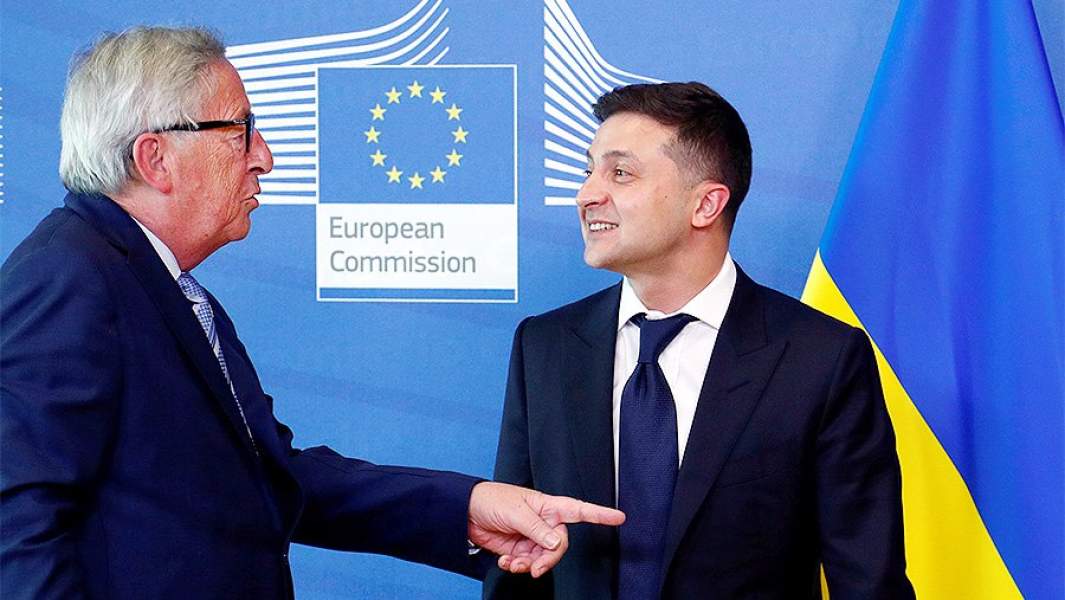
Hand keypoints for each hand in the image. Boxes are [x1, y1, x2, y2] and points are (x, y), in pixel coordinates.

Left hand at [467, 481, 624, 577]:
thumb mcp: (516, 512)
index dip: (599, 514)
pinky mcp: (519, 548)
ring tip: (514, 563)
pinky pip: (527, 562)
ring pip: (543, 558)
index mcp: (547, 506)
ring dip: (529, 565)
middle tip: (535, 567)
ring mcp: (531, 536)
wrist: (464, 512)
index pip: (578, 510)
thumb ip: (537, 529)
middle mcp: (543, 521)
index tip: (619, 518)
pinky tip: (507, 562)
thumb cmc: (490, 500)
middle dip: (547, 559)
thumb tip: (556, 543)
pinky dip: (518, 566)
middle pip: (559, 544)